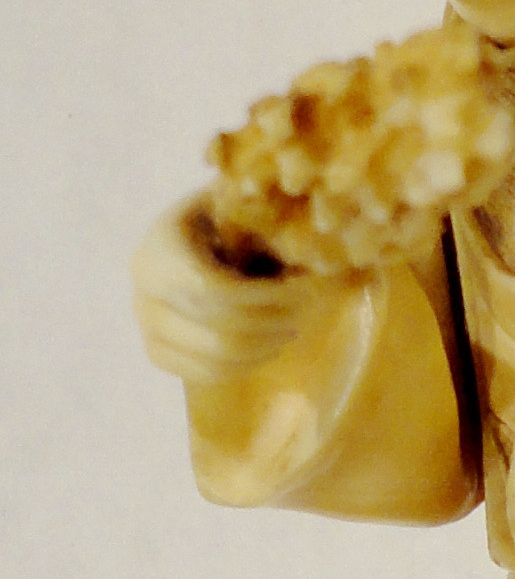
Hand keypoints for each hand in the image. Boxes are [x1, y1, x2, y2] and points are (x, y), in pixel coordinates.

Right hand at [132, 198, 325, 385]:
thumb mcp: (242, 204)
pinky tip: (269, 344)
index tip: (304, 288)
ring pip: (215, 358)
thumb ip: (263, 220)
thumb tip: (306, 248)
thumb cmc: (226, 214)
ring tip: (291, 327)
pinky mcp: (156, 351)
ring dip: (264, 347)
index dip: (267, 297)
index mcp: (162, 247)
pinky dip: (245, 365)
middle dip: (272, 325)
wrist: (188, 237)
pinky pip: (205, 374)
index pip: (217, 291)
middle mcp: (144, 290)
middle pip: (220, 332)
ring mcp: (146, 325)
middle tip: (305, 311)